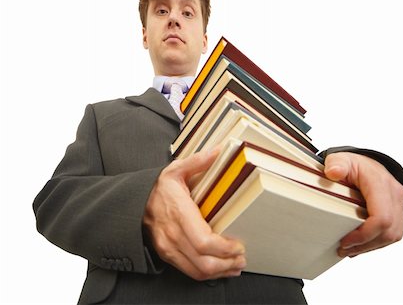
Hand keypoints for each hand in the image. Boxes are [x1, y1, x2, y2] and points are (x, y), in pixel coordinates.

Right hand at [143, 147, 246, 279]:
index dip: (224, 248)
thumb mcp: (175, 170)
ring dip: (221, 271)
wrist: (135, 204)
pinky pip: (190, 272)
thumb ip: (197, 161)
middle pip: (204, 261)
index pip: (203, 241)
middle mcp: (173, 235)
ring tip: (236, 265)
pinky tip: (221, 269)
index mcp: (179, 214)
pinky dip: (208, 274)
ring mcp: (170, 248)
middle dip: (227, 263)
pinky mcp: (169, 256)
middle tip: (242, 258)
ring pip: (198, 270)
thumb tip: (218, 151)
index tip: (238, 245)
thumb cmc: (158, 188)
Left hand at [324, 152, 402, 257]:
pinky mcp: (397, 213)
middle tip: (343, 249)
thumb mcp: (341, 159)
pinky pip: (392, 234)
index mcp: (381, 184)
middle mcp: (395, 195)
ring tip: (349, 250)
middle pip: (388, 231)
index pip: (381, 217)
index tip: (345, 240)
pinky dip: (375, 243)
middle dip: (365, 244)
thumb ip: (336, 164)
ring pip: (392, 236)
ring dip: (370, 246)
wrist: (367, 164)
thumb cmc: (354, 164)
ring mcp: (399, 205)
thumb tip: (333, 173)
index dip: (364, 234)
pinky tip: (359, 245)